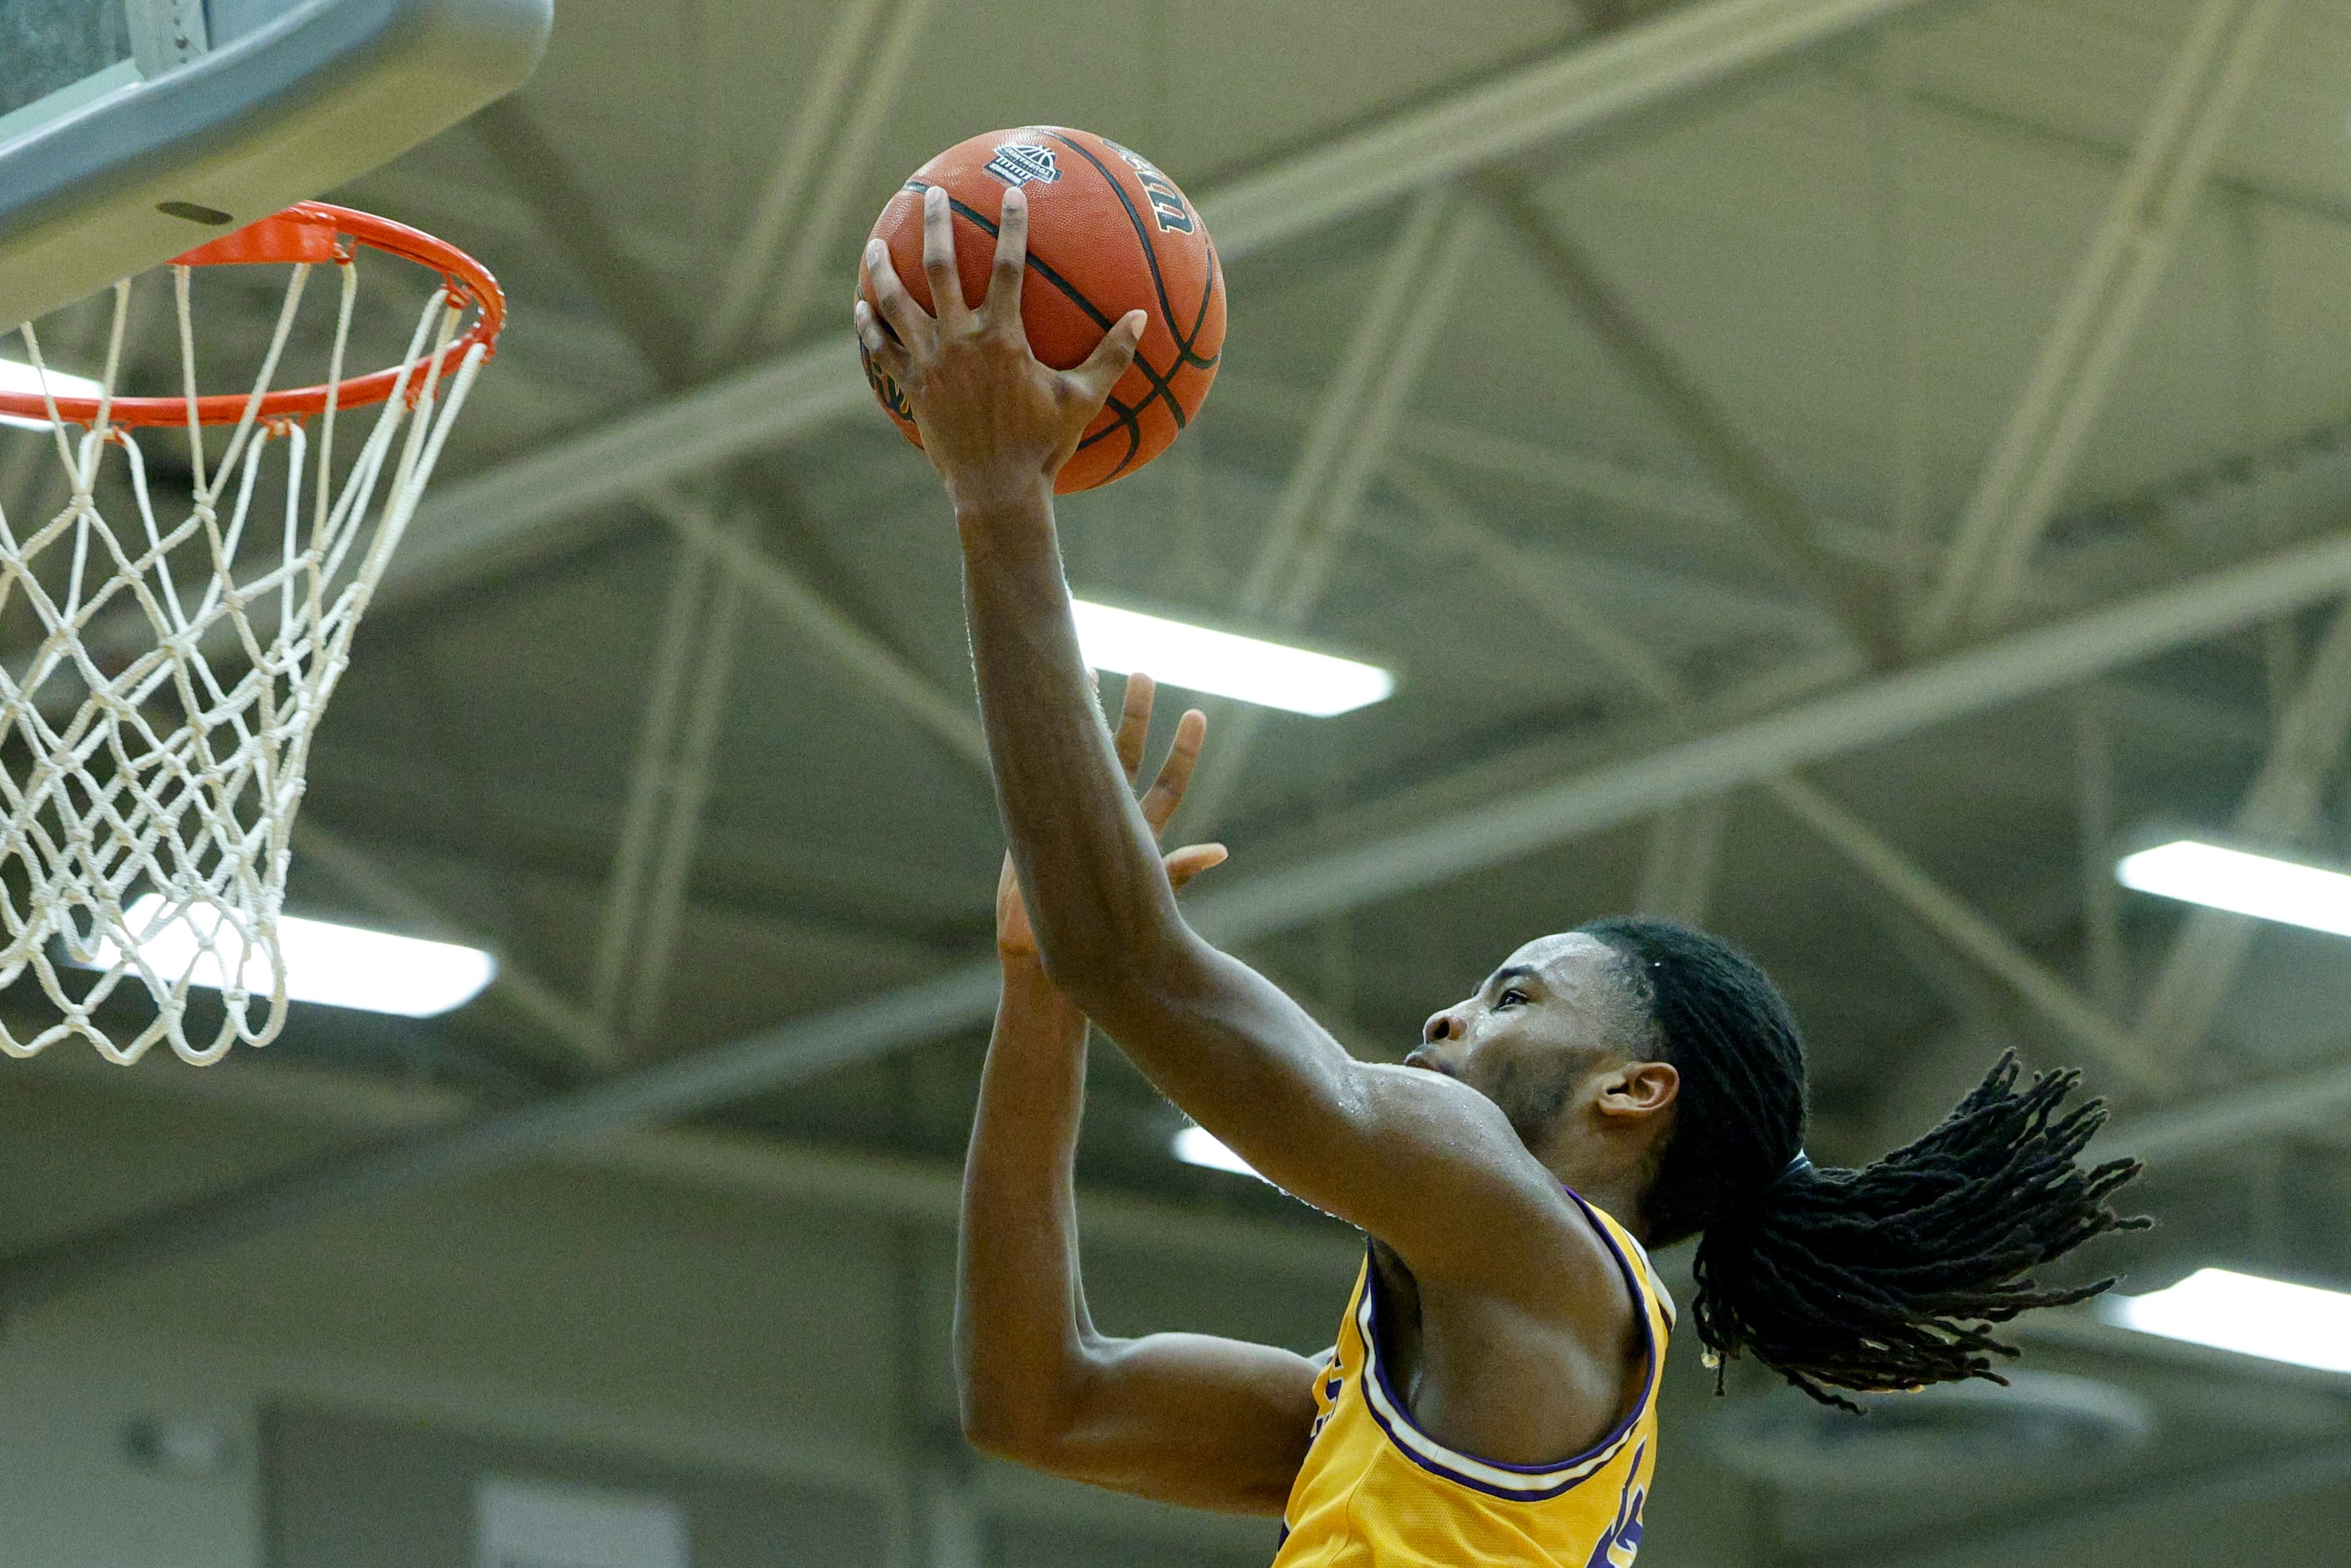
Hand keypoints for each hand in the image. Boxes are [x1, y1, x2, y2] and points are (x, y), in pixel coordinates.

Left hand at [855, 185, 1145, 518]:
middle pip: (939, 268)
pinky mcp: (911, 387)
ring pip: (896, 303)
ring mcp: (929, 363)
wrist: (997, 491)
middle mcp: (960, 341)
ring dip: (883, 269)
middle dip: (935, 225)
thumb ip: (1113, 355)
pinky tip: (860, 307)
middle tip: (931, 194)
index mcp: (1002, 338)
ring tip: (874, 244)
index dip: (1011, 226)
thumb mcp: (1084, 399)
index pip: (1009, 267)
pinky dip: (869, 327)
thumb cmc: (1043, 446)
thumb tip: (1142, 318)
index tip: (1012, 192)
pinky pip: (882, 350)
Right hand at [997, 672, 1223, 962]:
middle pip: (1125, 756)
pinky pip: (1039, 777)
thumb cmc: (1098, 934)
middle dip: (1134, 715)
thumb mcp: (1145, 899)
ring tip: (1089, 676)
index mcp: (1135, 833)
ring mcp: (1069, 815)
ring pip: (1083, 757)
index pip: (1165, 784)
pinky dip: (1039, 748)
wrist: (1044, 958)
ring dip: (1086, 719)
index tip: (1197, 715)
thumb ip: (1176, 871)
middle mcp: (1105, 817)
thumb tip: (1219, 851)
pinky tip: (1030, 719)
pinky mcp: (1034, 823)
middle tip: (1143, 673)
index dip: (1181, 751)